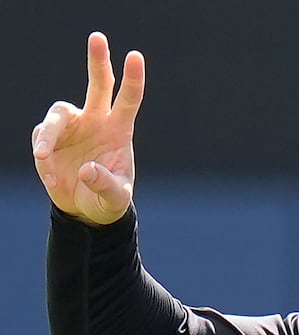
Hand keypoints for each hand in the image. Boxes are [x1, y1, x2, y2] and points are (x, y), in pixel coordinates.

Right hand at [32, 32, 144, 225]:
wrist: (85, 211)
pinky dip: (45, 162)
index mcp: (117, 131)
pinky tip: (54, 182)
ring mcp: (71, 127)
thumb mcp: (114, 199)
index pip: (127, 101)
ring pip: (56, 116)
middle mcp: (95, 121)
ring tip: (43, 158)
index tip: (135, 56)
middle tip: (98, 37)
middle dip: (97, 60)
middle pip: (97, 85)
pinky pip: (42, 142)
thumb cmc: (107, 201)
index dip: (133, 79)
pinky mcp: (49, 138)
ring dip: (48, 136)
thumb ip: (105, 186)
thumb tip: (86, 170)